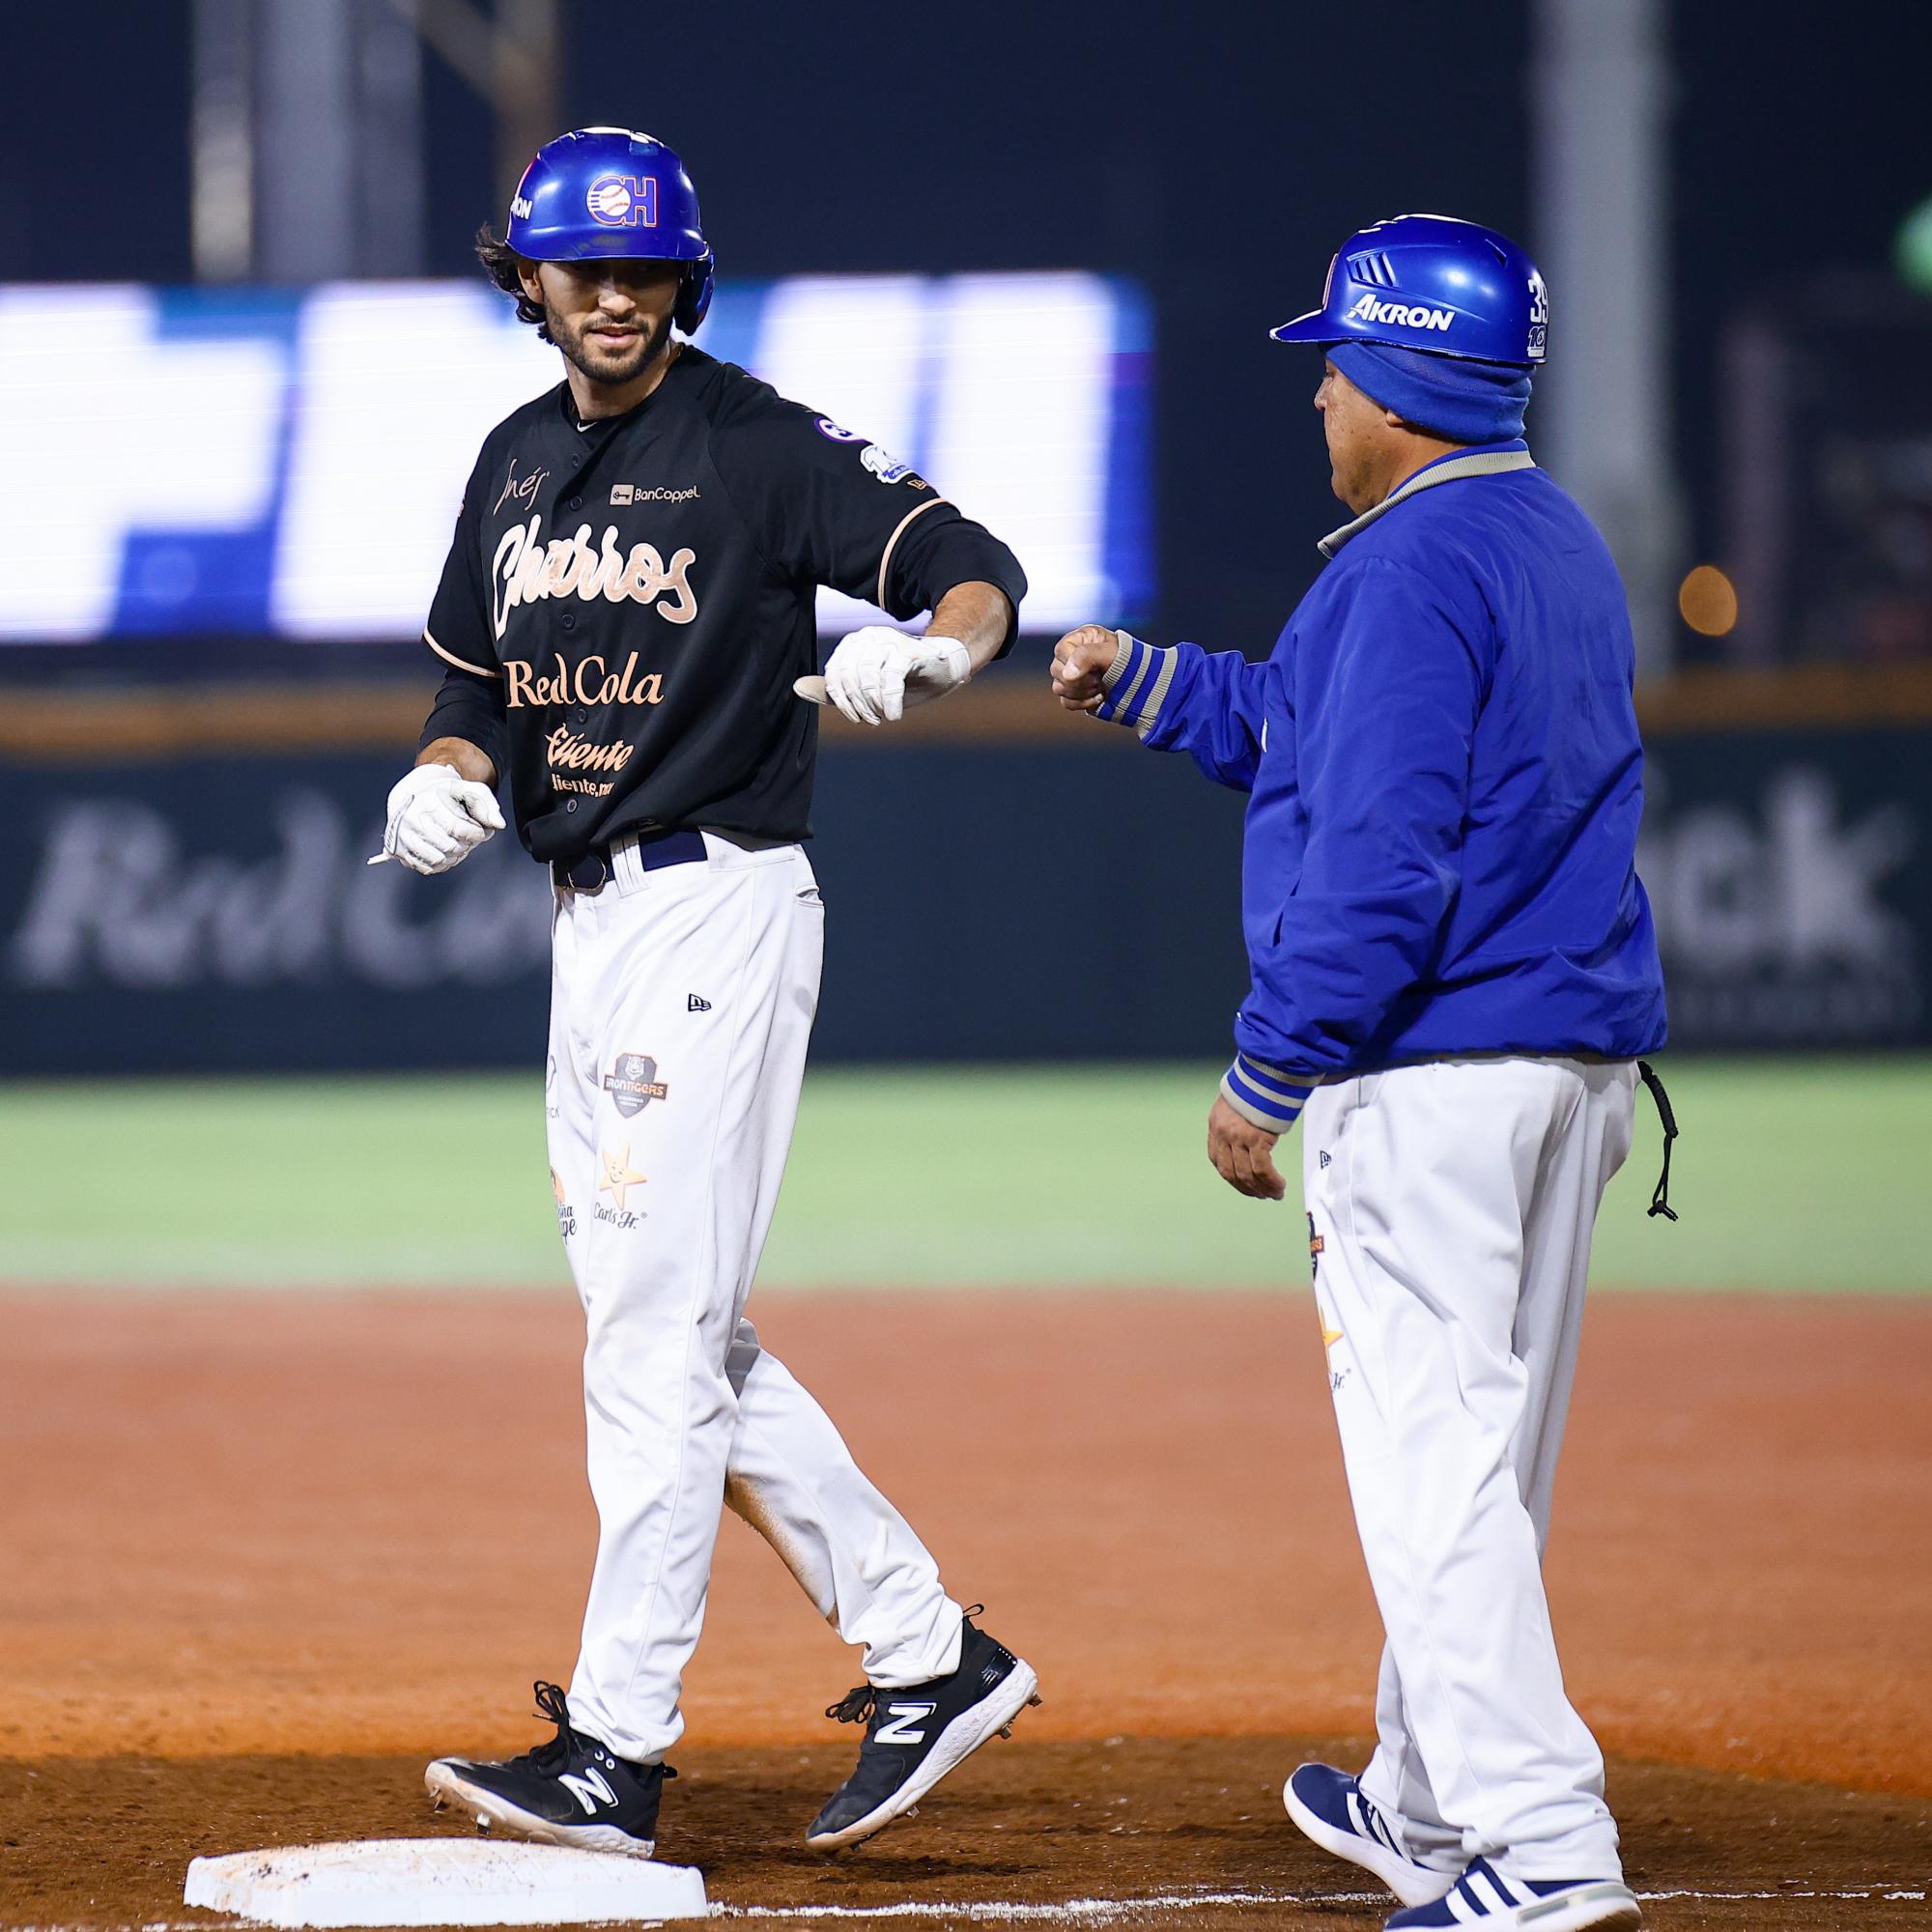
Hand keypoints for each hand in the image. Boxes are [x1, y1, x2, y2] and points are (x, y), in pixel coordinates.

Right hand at [380, 761, 504, 874]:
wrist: (413, 795)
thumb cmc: (445, 794)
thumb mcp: (468, 790)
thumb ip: (486, 804)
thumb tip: (498, 824)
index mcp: (428, 801)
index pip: (458, 827)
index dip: (476, 835)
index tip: (481, 833)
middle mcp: (411, 818)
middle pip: (450, 846)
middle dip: (466, 846)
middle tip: (468, 840)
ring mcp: (404, 836)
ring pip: (438, 859)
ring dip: (455, 857)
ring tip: (458, 846)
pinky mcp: (399, 850)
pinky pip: (426, 867)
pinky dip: (441, 865)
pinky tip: (445, 852)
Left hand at [801, 626, 971, 725]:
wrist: (944, 667)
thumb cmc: (903, 680)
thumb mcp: (865, 688)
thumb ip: (834, 690)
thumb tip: (797, 688)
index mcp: (853, 643)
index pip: (834, 675)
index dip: (842, 702)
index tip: (856, 717)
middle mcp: (868, 637)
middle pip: (849, 678)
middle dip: (859, 706)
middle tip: (872, 720)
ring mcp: (888, 641)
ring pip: (867, 678)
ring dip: (873, 705)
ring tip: (883, 717)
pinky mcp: (908, 651)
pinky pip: (890, 678)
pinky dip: (889, 701)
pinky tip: (894, 714)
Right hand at [1050, 624, 1122, 711]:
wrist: (1142, 683)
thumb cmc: (1129, 661)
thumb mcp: (1109, 652)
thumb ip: (1087, 656)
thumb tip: (1067, 674)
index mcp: (1079, 639)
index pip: (1061, 651)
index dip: (1075, 663)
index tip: (1094, 668)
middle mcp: (1071, 655)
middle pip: (1057, 671)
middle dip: (1082, 679)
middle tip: (1101, 678)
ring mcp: (1071, 676)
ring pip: (1059, 688)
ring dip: (1083, 691)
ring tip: (1101, 686)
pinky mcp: (1074, 694)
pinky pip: (1066, 702)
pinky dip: (1082, 703)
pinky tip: (1099, 697)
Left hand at [1208, 1095, 1285, 1200]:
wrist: (1265, 1072)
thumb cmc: (1255, 1087)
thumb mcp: (1236, 1105)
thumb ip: (1236, 1123)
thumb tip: (1248, 1142)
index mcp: (1216, 1126)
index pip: (1217, 1160)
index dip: (1230, 1176)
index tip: (1243, 1185)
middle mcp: (1223, 1134)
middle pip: (1231, 1173)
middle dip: (1247, 1188)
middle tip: (1262, 1195)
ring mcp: (1239, 1137)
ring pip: (1247, 1175)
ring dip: (1262, 1189)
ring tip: (1275, 1194)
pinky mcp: (1256, 1138)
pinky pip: (1262, 1169)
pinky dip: (1271, 1181)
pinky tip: (1280, 1185)